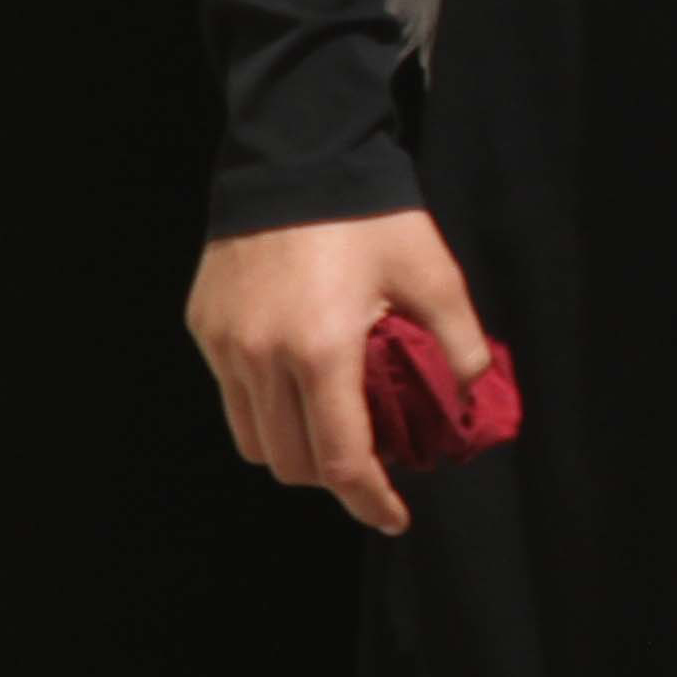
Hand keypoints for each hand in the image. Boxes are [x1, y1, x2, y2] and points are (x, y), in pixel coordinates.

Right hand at [187, 208, 486, 538]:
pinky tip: (301, 389)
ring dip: (294, 450)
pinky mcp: (205, 329)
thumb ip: (459, 342)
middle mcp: (261, 358)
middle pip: (290, 461)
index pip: (339, 458)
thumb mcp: (433, 274)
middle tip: (373, 467)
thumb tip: (471, 395)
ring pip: (252, 438)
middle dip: (334, 478)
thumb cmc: (370, 216)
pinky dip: (265, 411)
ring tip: (335, 431)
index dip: (369, 498)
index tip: (394, 518)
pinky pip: (232, 396)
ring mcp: (225, 346)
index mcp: (320, 351)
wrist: (295, 158)